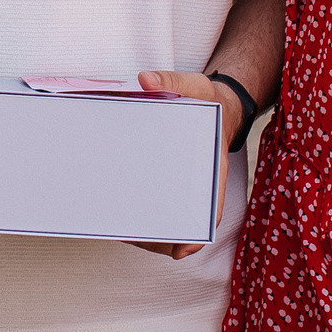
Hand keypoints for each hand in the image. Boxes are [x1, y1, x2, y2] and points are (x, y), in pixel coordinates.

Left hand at [133, 67, 231, 260]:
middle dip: (160, 234)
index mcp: (214, 167)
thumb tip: (145, 80)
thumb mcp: (195, 84)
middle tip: (129, 236)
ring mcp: (184, 183)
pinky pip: (156, 198)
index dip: (197, 233)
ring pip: (168, 213)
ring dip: (148, 226)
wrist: (216, 101)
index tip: (179, 251)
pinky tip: (117, 205)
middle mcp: (200, 181)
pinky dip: (141, 206)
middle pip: (184, 219)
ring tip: (116, 226)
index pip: (211, 207)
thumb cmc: (207, 98)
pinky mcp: (169, 177)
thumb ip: (172, 80)